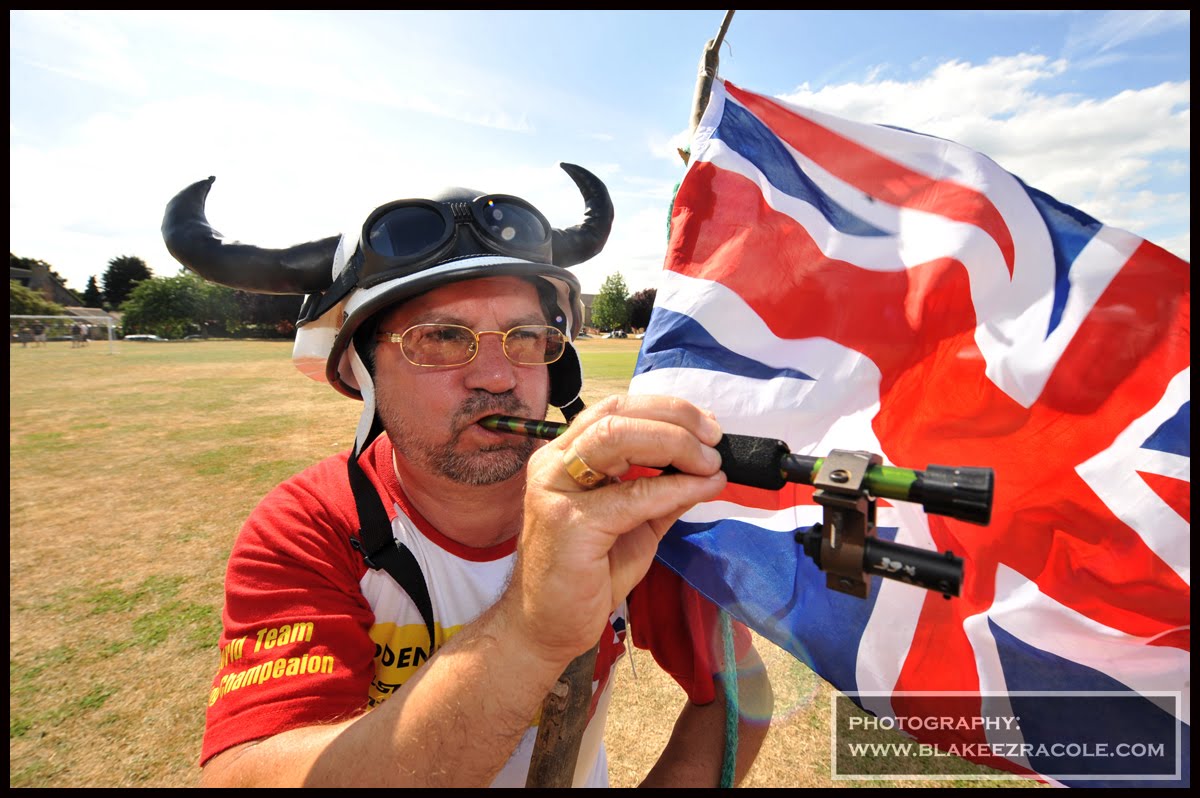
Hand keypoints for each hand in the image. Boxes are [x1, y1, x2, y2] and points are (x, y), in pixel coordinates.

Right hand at [502, 395, 726, 668]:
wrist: (546, 627)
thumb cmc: (585, 575)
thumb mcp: (634, 524)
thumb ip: (662, 493)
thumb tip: (706, 469)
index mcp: (565, 456)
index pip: (616, 409)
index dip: (666, 409)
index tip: (707, 426)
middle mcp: (554, 463)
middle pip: (617, 414)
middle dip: (674, 418)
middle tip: (714, 440)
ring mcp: (556, 490)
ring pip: (616, 438)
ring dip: (673, 444)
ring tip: (709, 462)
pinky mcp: (568, 524)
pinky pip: (630, 495)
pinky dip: (672, 488)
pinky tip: (700, 488)